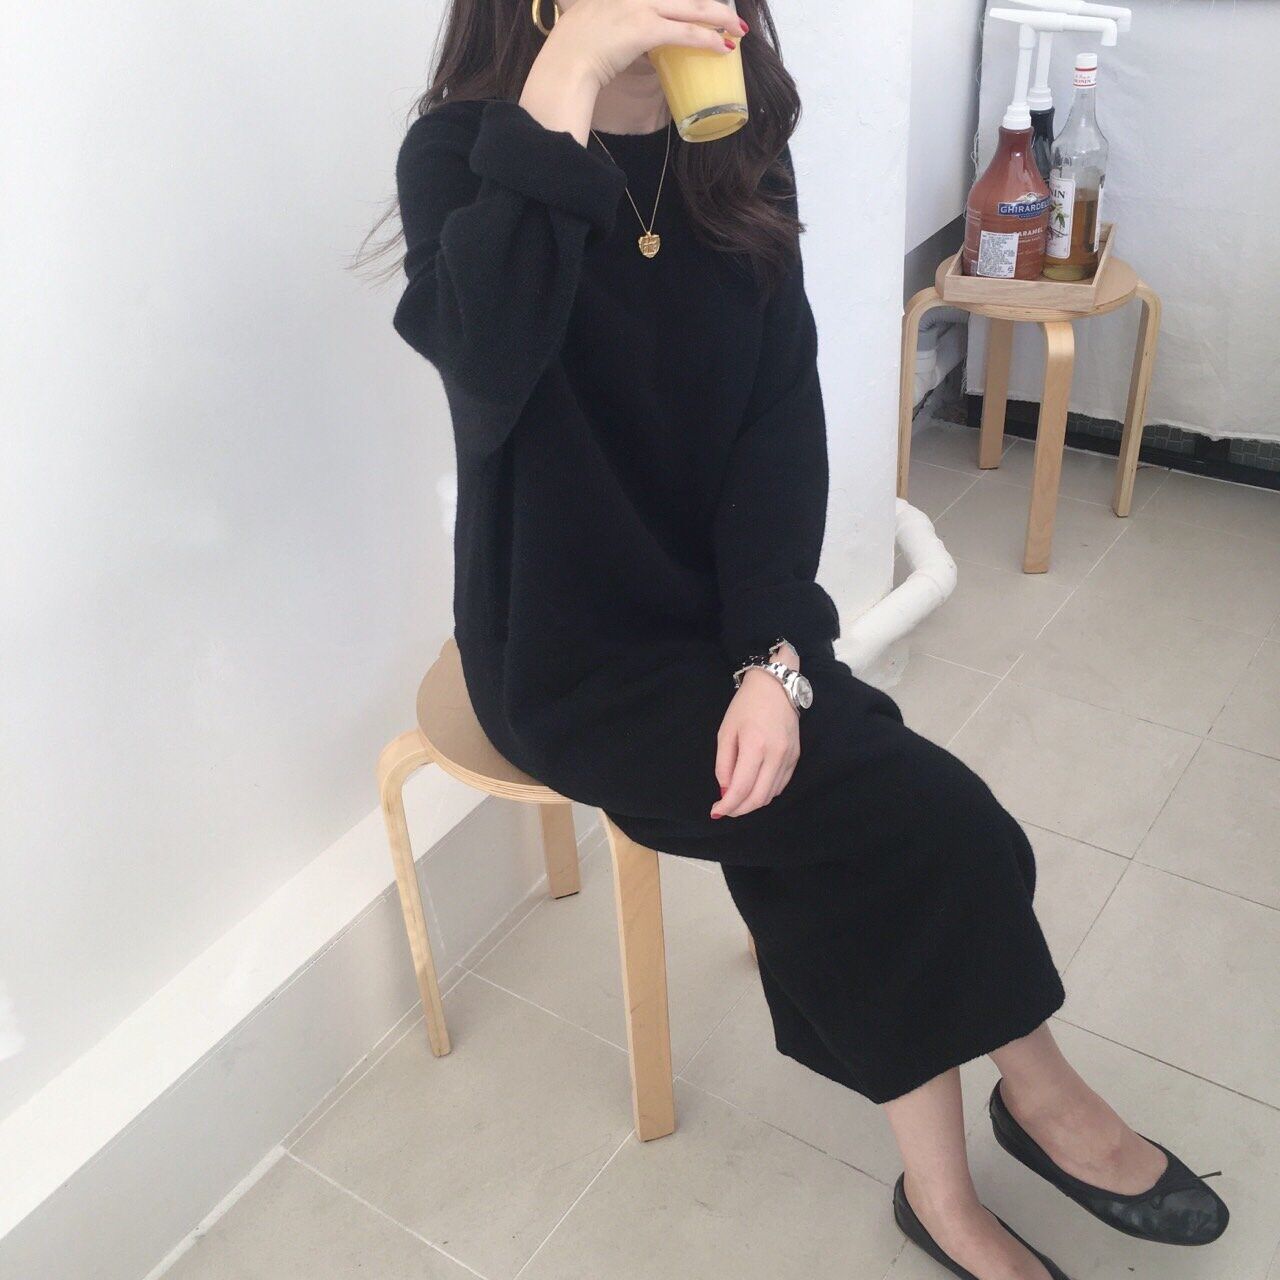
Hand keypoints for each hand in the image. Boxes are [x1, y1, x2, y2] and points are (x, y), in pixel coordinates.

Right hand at [519, 0, 746, 140]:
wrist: (564, 61)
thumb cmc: (572, 53)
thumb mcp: (591, 28)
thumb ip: (612, 28)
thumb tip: (623, 44)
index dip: (684, 1)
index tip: (700, 5)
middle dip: (711, 5)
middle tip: (730, 15)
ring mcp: (640, 8)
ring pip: (691, 8)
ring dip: (718, 19)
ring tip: (736, 30)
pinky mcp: (644, 29)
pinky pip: (685, 32)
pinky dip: (707, 39)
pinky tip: (723, 47)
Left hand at [711, 654, 800, 819]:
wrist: (776, 686)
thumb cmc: (746, 706)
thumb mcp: (726, 732)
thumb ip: (724, 764)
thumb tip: (725, 791)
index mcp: (755, 746)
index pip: (741, 788)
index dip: (727, 805)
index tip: (715, 812)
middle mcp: (776, 755)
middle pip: (759, 798)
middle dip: (740, 809)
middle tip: (725, 809)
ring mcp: (789, 757)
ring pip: (771, 795)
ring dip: (752, 803)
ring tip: (737, 799)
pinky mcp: (796, 757)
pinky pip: (780, 785)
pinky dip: (765, 793)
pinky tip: (753, 788)